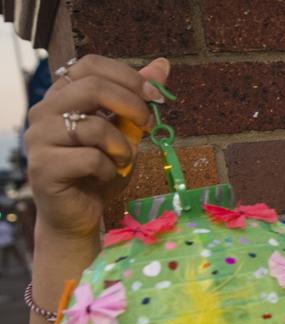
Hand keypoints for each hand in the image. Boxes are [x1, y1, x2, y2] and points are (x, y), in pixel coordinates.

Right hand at [23, 55, 170, 243]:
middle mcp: (44, 111)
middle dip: (133, 106)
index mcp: (62, 97)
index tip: (156, 96)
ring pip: (94, 127)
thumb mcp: (126, 133)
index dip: (128, 76)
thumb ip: (137, 101)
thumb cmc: (100, 172)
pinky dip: (109, 170)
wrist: (78, 215)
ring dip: (122, 148)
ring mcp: (39, 138)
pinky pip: (90, 159)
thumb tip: (163, 64)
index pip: (90, 65)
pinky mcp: (43, 166)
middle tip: (148, 126)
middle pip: (92, 87)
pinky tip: (104, 177)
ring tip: (121, 162)